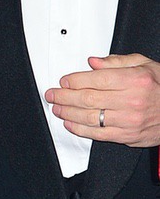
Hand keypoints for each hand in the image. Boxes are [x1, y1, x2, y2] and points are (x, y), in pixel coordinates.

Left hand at [45, 54, 159, 147]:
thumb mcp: (146, 65)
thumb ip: (117, 62)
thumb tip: (93, 62)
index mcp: (134, 80)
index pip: (96, 80)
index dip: (74, 80)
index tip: (64, 81)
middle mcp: (131, 101)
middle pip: (88, 99)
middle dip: (64, 97)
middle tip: (52, 95)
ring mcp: (129, 120)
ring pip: (89, 117)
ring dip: (68, 113)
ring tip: (57, 108)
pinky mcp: (127, 136)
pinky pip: (98, 134)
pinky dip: (80, 129)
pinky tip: (70, 124)